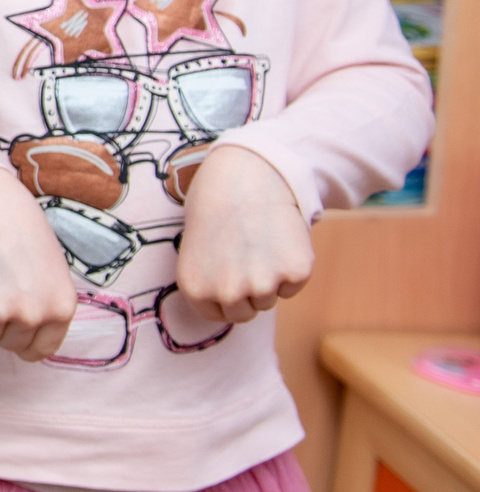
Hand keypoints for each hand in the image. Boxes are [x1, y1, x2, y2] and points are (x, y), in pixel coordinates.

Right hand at [0, 167, 78, 361]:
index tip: (17, 331)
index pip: (42, 350)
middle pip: (12, 345)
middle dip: (3, 325)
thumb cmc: (21, 231)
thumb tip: (34, 333)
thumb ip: (48, 305)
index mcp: (61, 307)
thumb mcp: (52, 271)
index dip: (27, 342)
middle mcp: (33, 314)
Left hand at [173, 142, 314, 322]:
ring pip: (271, 300)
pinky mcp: (295, 273)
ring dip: (270, 278)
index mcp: (195, 289)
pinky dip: (290, 267)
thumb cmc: (216, 210)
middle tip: (245, 255)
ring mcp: (263, 284)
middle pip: (247, 313)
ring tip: (258, 243)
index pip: (220, 316)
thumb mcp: (195, 250)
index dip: (227, 296)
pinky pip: (294, 286)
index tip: (228, 271)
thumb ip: (207, 282)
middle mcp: (227, 292)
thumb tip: (226, 306)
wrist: (245, 176)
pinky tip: (277, 240)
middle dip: (249, 291)